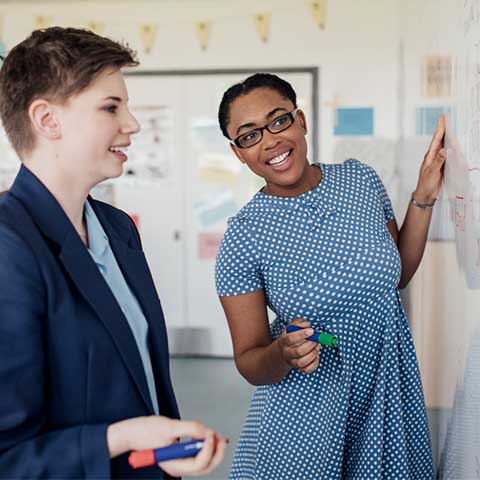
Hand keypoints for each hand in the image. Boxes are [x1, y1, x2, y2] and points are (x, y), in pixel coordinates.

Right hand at [107, 416, 226, 476]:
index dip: (208, 449)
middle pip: (205, 467)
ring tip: (216, 436)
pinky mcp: (179, 454)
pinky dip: (205, 446)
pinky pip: (197, 455)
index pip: (199, 463)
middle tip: (221, 438)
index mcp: (174, 465)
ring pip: (203, 462)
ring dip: (213, 450)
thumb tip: (206, 431)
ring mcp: (179, 462)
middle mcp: (178, 467)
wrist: (131, 432)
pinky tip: (207, 436)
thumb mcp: (169, 426)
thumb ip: (190, 429)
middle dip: (216, 453)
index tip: (210, 433)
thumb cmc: (145, 431)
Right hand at [277, 318, 319, 373]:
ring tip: (317, 347)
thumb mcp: (292, 326)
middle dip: (310, 345)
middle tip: (317, 340)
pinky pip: (307, 370)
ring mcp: (292, 362)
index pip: (291, 338)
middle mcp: (287, 353)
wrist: (284, 350)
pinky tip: (316, 355)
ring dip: (313, 354)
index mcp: (284, 341)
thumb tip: (307, 325)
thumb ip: (299, 323)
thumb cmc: (291, 336)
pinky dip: (315, 363)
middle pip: (298, 351)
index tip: (311, 330)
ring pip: (302, 362)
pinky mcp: (299, 369)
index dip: (302, 334)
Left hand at [414, 115, 446, 203]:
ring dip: (445, 137)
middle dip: (442, 130)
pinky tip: (451, 145)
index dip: (439, 129)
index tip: (442, 119)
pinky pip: (445, 154)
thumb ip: (438, 161)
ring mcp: (436, 161)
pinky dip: (448, 148)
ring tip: (448, 128)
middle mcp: (432, 157)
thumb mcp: (432, 172)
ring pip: (442, 146)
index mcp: (429, 157)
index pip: (436, 140)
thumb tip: (444, 150)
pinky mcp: (440, 166)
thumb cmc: (426, 184)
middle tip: (444, 119)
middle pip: (439, 141)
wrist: (425, 194)